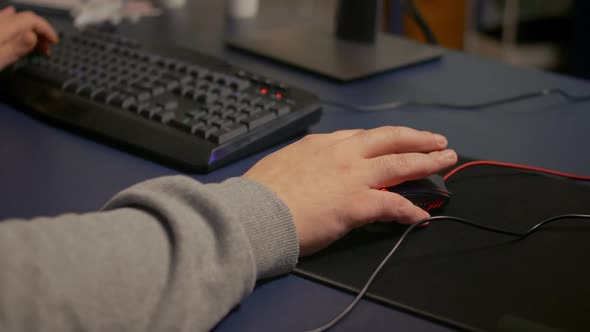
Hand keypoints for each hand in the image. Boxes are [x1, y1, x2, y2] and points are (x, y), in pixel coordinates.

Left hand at [0, 7, 58, 69]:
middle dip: (41, 30)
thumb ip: (16, 47)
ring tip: (37, 42)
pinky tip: (13, 15)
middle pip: (25, 18)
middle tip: (48, 47)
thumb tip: (34, 35)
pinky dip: (13, 19)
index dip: (46, 29)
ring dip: (30, 28)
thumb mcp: (0, 59)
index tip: (55, 42)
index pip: (32, 20)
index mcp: (5, 28)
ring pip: (16, 18)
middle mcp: (0, 21)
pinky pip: (3, 17)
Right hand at [244, 126, 457, 255]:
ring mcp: (352, 177)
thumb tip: (306, 170)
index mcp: (321, 144)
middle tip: (437, 140)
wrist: (255, 211)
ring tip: (445, 160)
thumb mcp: (281, 164)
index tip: (395, 142)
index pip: (361, 137)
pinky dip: (411, 210)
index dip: (384, 140)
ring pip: (400, 164)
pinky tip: (423, 216)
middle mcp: (342, 154)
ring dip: (427, 161)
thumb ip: (301, 163)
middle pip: (389, 140)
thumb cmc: (260, 192)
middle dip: (417, 139)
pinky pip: (394, 204)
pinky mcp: (357, 203)